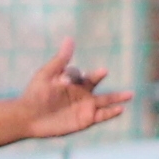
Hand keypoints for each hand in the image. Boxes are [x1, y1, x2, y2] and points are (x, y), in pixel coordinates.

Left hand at [17, 39, 131, 139]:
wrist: (28, 117)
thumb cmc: (35, 95)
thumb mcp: (47, 74)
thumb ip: (61, 59)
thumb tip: (69, 39)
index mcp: (73, 83)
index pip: (88, 76)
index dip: (95, 74)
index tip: (100, 72)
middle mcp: (81, 94)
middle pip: (98, 86)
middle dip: (104, 81)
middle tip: (107, 74)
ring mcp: (84, 107)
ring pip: (105, 101)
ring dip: (117, 98)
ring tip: (130, 94)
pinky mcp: (85, 120)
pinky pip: (102, 116)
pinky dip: (111, 113)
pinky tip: (120, 109)